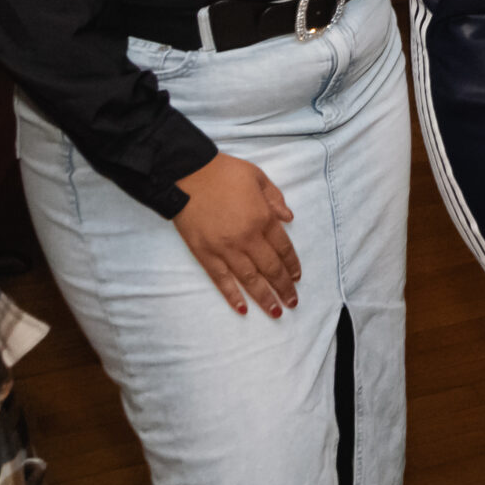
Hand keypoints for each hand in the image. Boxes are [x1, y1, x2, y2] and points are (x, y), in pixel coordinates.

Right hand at [172, 153, 299, 316]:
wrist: (186, 174)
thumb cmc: (224, 173)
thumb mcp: (258, 177)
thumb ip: (275, 199)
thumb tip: (289, 219)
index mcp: (262, 218)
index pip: (283, 248)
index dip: (292, 265)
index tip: (297, 277)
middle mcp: (247, 238)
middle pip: (270, 268)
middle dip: (284, 287)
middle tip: (292, 302)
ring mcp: (225, 249)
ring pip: (250, 279)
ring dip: (264, 297)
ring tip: (275, 311)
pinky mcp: (205, 254)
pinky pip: (221, 279)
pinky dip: (232, 295)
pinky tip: (242, 308)